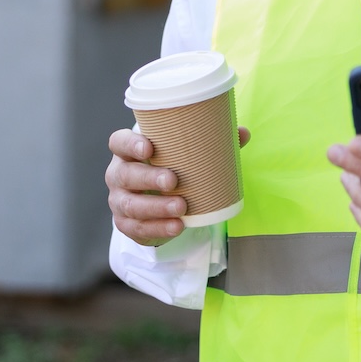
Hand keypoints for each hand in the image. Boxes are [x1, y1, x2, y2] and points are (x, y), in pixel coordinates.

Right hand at [106, 125, 251, 246]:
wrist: (155, 201)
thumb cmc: (168, 168)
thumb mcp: (182, 155)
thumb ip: (210, 142)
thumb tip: (242, 133)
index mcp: (128, 151)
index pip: (119, 142)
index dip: (130, 144)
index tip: (149, 148)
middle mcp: (118, 174)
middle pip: (125, 174)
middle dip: (148, 177)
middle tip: (173, 180)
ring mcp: (119, 201)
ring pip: (131, 205)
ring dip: (156, 207)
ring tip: (181, 207)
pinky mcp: (126, 224)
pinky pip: (139, 229)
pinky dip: (158, 229)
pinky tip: (177, 227)